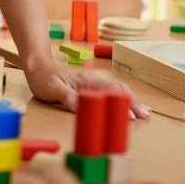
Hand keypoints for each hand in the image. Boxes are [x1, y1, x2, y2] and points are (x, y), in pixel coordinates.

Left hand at [25, 56, 149, 117]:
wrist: (38, 66)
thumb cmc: (44, 78)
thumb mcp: (52, 90)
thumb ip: (67, 97)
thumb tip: (83, 107)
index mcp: (87, 80)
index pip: (111, 90)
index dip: (122, 103)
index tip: (131, 116)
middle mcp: (94, 80)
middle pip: (119, 90)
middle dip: (133, 102)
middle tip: (146, 116)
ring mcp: (94, 82)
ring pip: (118, 90)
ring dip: (131, 100)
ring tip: (145, 112)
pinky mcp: (92, 86)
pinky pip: (112, 91)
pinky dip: (123, 98)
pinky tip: (129, 104)